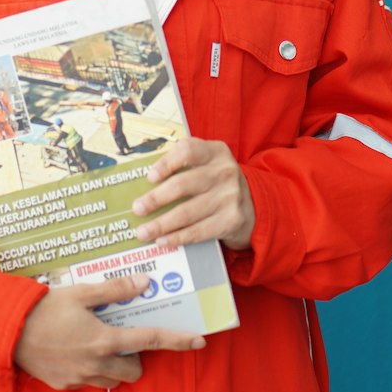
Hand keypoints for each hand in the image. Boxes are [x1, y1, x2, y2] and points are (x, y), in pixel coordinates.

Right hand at [13, 273, 205, 390]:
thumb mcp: (80, 293)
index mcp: (105, 339)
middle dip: (135, 357)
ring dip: (114, 365)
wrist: (7, 332)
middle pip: (134, 370)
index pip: (150, 341)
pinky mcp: (65, 385)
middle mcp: (97, 363)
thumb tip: (144, 282)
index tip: (199, 341)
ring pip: (113, 379)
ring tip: (96, 342)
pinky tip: (75, 350)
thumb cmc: (43, 308)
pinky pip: (90, 381)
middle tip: (120, 336)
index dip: (178, 341)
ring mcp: (80, 378)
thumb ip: (114, 290)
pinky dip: (91, 369)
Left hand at [132, 137, 255, 251]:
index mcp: (215, 152)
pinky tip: (162, 240)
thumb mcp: (208, 163)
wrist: (254, 205)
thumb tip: (144, 183)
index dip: (167, 163)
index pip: (188, 150)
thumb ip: (184, 165)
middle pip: (183, 185)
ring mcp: (230, 197)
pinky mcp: (231, 220)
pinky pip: (198, 231)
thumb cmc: (218, 182)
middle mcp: (224, 172)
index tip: (149, 177)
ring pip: (188, 212)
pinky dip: (177, 237)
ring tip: (142, 231)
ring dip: (161, 224)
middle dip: (156, 199)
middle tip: (137, 208)